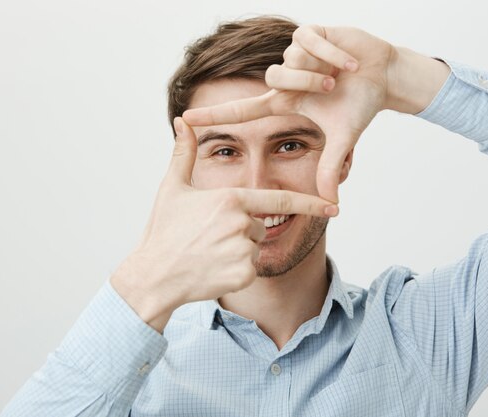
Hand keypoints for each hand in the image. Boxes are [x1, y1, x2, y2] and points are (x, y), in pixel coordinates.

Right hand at [110, 117, 336, 331]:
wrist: (154, 276)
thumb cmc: (163, 231)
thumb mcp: (173, 189)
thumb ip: (184, 154)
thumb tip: (183, 121)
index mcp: (231, 199)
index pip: (280, 200)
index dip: (309, 203)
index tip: (333, 206)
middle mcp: (241, 223)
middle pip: (260, 224)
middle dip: (242, 229)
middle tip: (209, 236)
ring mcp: (243, 251)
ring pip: (254, 246)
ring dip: (238, 249)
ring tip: (208, 251)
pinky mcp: (243, 275)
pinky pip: (250, 268)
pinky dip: (236, 270)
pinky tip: (212, 268)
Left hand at [182, 25, 395, 202]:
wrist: (383, 76)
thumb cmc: (358, 104)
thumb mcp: (343, 138)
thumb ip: (330, 168)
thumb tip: (331, 204)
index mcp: (285, 101)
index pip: (243, 110)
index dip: (215, 115)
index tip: (185, 119)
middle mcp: (285, 77)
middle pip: (273, 77)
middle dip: (306, 84)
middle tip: (331, 89)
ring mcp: (296, 53)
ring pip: (291, 59)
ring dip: (320, 70)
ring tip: (341, 75)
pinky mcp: (310, 32)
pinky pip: (310, 40)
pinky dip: (334, 54)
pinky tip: (348, 62)